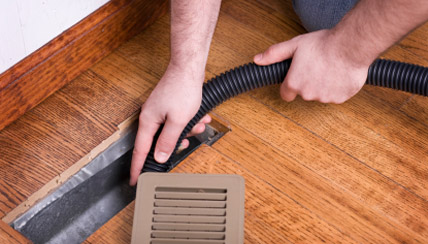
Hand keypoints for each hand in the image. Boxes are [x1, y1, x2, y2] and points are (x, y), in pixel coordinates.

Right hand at [129, 64, 210, 185]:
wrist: (188, 68)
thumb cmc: (182, 89)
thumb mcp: (178, 121)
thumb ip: (168, 141)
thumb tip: (159, 157)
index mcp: (148, 121)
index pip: (140, 150)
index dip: (138, 167)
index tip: (135, 181)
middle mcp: (151, 117)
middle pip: (160, 141)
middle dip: (177, 142)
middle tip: (187, 140)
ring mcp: (159, 111)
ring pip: (172, 131)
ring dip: (187, 129)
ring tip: (198, 122)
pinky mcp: (168, 106)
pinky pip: (177, 121)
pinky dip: (189, 121)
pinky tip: (199, 116)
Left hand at [254, 29, 368, 103]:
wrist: (350, 46)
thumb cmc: (323, 45)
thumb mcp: (294, 45)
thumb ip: (274, 54)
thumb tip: (258, 60)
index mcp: (294, 83)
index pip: (286, 94)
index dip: (290, 85)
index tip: (296, 78)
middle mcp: (307, 94)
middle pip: (304, 93)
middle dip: (308, 83)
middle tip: (316, 66)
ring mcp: (324, 98)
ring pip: (321, 94)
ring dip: (323, 85)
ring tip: (330, 68)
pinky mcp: (340, 98)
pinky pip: (336, 95)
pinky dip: (337, 87)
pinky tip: (339, 73)